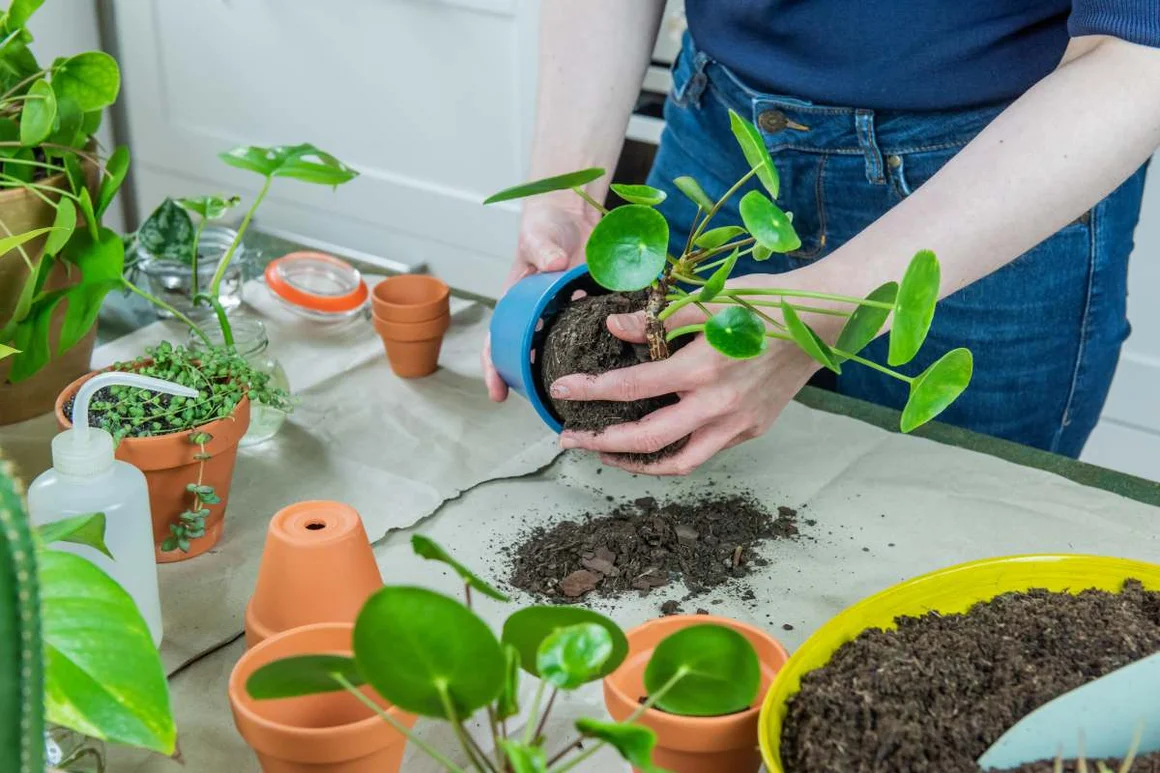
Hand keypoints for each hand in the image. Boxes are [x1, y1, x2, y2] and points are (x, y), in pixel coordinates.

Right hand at [484, 199, 597, 401]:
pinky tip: (620, 359)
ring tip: (585, 394)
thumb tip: (555, 263)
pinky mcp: (593, 309)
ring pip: (568, 351)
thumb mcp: (537, 237)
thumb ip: (543, 249)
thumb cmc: (543, 227)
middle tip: (546, 404)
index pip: (498, 343)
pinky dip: (608, 344)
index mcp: (517, 306)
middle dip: (536, 382)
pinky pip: (600, 331)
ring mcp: (568, 316)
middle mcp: (541, 318)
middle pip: (533, 357)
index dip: (494, 369)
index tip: (497, 393)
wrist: (574, 213)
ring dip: (574, 369)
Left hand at [549, 293, 821, 474]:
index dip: (591, 391)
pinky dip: (672, 452)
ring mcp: (737, 424)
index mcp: (702, 368)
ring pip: (677, 461)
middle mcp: (718, 404)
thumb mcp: (708, 301)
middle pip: (647, 440)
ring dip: (635, 462)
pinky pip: (703, 452)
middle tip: (570, 438)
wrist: (820, 323)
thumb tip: (614, 327)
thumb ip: (657, 320)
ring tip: (606, 452)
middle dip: (601, 443)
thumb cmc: (764, 304)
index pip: (632, 386)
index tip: (560, 392)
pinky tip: (651, 442)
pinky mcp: (751, 430)